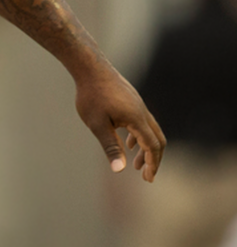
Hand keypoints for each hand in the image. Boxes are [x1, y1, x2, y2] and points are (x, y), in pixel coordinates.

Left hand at [74, 66, 165, 181]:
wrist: (90, 67)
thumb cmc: (91, 96)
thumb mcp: (97, 124)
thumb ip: (110, 146)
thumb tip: (119, 170)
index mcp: (137, 119)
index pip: (152, 146)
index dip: (153, 164)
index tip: (148, 179)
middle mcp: (142, 112)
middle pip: (157, 140)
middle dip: (153, 159)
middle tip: (146, 175)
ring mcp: (138, 105)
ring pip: (150, 131)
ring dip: (146, 149)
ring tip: (136, 164)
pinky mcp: (132, 101)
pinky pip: (142, 123)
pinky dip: (139, 137)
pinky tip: (128, 143)